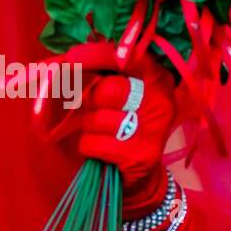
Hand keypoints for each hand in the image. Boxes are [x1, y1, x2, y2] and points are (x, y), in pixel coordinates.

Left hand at [74, 51, 177, 208]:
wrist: (140, 175)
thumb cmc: (125, 125)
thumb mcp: (124, 95)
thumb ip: (106, 73)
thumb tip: (69, 58)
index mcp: (159, 79)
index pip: (130, 57)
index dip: (97, 55)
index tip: (73, 57)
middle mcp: (161, 102)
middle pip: (108, 90)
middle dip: (92, 100)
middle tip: (96, 110)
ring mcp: (152, 130)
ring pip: (97, 118)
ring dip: (89, 127)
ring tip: (103, 133)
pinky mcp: (139, 156)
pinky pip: (92, 143)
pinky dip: (89, 146)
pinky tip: (102, 150)